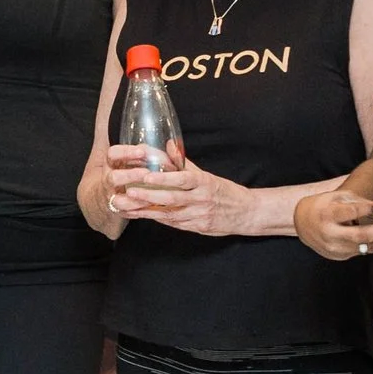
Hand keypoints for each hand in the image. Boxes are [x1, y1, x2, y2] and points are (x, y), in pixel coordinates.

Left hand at [106, 150, 251, 234]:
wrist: (246, 213)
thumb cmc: (223, 191)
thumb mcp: (207, 175)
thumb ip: (184, 163)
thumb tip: (167, 145)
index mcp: (205, 183)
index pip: (183, 179)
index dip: (164, 179)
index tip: (146, 176)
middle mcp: (201, 199)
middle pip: (173, 198)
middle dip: (149, 196)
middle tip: (129, 191)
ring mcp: (199, 215)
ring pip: (169, 214)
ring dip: (146, 210)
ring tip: (126, 206)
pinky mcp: (197, 228)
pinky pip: (173, 224)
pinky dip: (156, 219)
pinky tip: (140, 215)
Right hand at [295, 189, 372, 260]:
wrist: (302, 225)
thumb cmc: (323, 206)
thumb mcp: (337, 197)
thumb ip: (358, 202)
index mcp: (327, 215)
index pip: (352, 213)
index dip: (372, 210)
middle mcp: (331, 235)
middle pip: (362, 235)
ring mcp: (337, 249)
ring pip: (369, 248)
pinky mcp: (343, 257)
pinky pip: (367, 252)